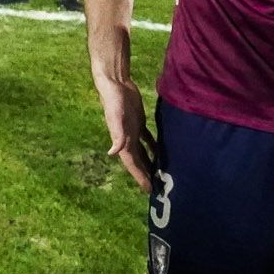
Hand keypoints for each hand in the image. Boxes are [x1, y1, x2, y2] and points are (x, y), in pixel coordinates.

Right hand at [95, 75, 154, 189]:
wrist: (115, 84)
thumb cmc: (114, 101)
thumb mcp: (115, 118)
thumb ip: (116, 134)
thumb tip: (112, 153)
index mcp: (122, 141)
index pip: (132, 164)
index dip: (140, 176)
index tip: (148, 189)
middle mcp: (127, 140)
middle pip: (138, 161)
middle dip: (146, 174)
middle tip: (157, 187)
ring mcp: (133, 132)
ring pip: (143, 152)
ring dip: (149, 162)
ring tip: (160, 173)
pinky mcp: (138, 123)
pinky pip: (147, 138)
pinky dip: (153, 146)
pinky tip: (161, 152)